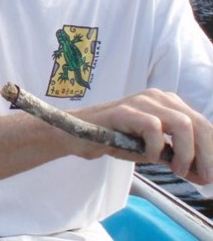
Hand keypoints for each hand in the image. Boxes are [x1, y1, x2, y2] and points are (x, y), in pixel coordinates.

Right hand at [72, 89, 212, 184]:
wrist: (77, 134)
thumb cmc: (115, 140)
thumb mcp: (153, 151)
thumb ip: (178, 159)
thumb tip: (205, 176)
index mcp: (168, 104)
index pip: (203, 124)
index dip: (211, 150)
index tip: (209, 175)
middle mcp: (158, 97)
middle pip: (198, 123)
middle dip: (206, 154)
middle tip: (203, 177)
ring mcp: (141, 102)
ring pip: (182, 123)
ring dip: (186, 152)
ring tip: (177, 169)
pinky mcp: (124, 111)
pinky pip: (153, 128)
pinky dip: (156, 148)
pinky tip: (148, 157)